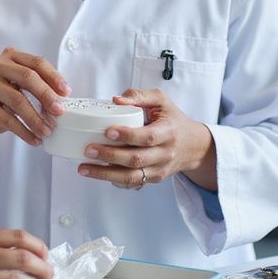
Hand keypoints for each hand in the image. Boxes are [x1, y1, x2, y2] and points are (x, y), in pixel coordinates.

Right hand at [0, 49, 69, 171]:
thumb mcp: (12, 91)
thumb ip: (32, 90)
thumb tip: (61, 103)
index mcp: (6, 57)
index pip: (35, 62)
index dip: (54, 77)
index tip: (66, 93)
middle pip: (28, 77)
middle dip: (47, 97)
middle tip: (59, 114)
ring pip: (17, 100)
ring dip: (36, 119)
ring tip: (47, 132)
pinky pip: (6, 118)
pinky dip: (24, 131)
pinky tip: (33, 139)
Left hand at [75, 88, 216, 190]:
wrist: (193, 145)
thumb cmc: (172, 119)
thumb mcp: (161, 100)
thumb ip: (140, 95)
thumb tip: (116, 100)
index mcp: (168, 132)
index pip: (147, 137)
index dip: (127, 135)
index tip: (107, 131)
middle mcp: (165, 153)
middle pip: (136, 159)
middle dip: (110, 156)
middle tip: (88, 150)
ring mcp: (159, 169)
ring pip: (131, 177)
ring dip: (105, 174)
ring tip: (84, 168)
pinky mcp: (153, 179)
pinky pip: (132, 183)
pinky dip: (113, 180)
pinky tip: (97, 173)